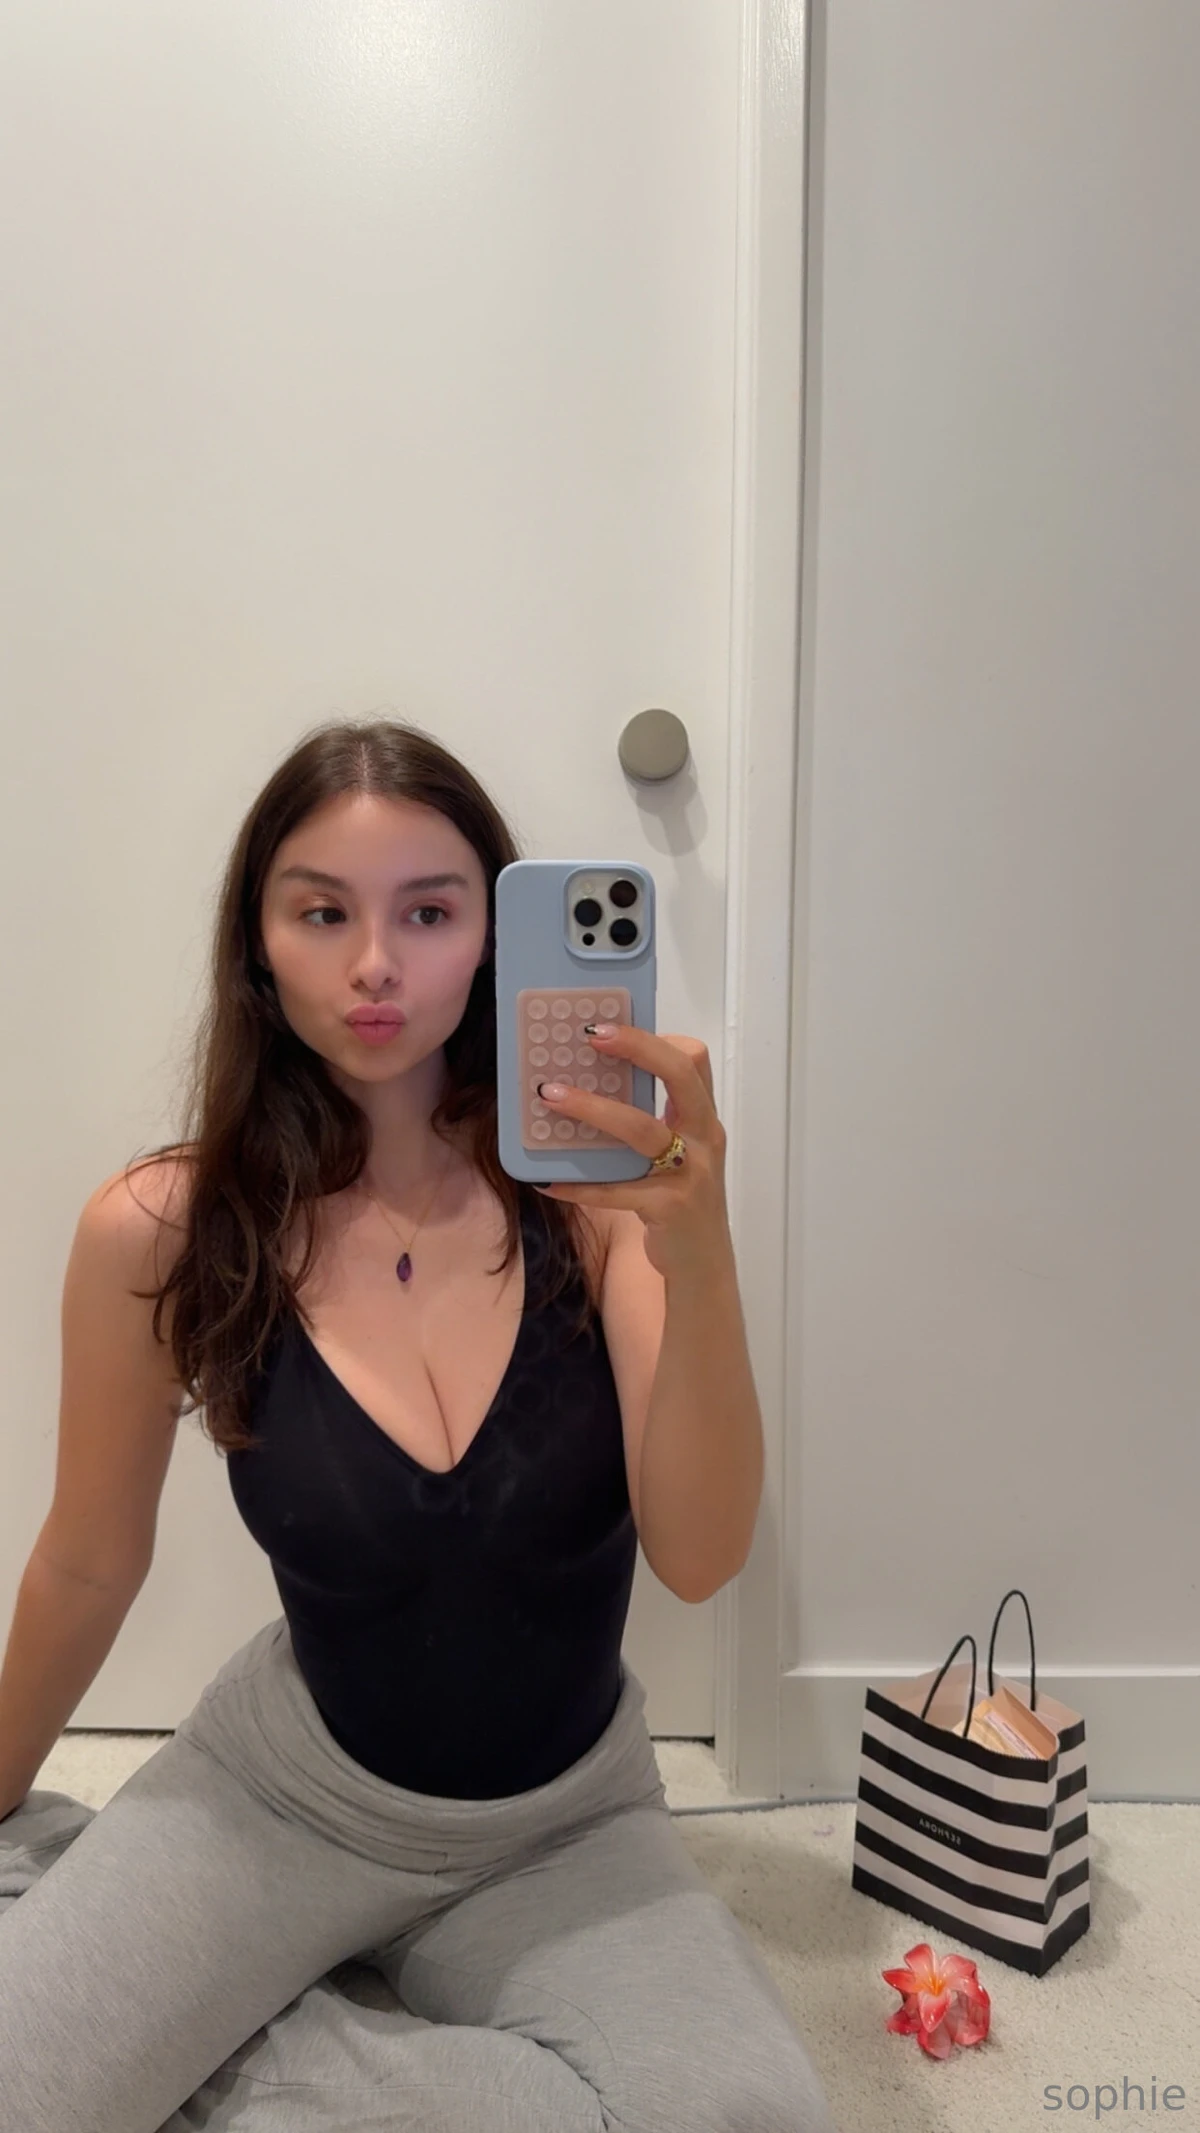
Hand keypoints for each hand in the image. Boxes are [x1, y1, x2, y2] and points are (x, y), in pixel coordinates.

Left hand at [532, 1024, 730, 1282]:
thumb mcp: (680, 1154)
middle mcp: (705, 1140)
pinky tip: (547, 1180)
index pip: (694, 1062)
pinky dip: (579, 1185)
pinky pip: (616, 1191)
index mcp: (704, 1120)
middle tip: (589, 1037)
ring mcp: (690, 1174)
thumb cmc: (681, 1199)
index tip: (612, 1027)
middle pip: (679, 1077)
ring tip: (549, 1095)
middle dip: (637, 1049)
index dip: (657, 1039)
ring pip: (642, 1130)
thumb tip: (588, 1087)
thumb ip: (652, 1122)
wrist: (703, 1264)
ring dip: (593, 1109)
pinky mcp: (669, 1209)